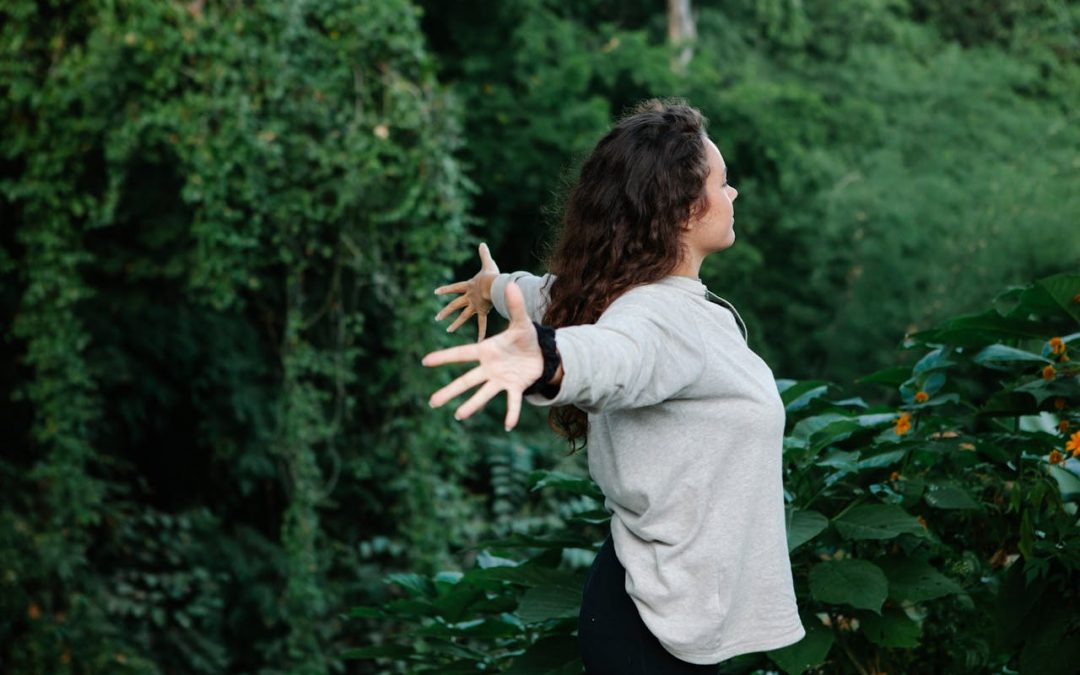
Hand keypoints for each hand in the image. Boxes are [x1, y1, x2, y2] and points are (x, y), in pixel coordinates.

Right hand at [423, 281, 541, 430]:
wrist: (541, 353)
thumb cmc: (525, 338)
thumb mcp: (522, 322)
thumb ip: (515, 306)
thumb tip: (510, 283)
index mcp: (486, 351)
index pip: (461, 354)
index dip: (444, 357)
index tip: (425, 361)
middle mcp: (489, 368)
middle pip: (466, 380)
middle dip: (449, 391)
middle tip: (432, 402)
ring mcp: (500, 380)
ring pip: (483, 394)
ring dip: (471, 405)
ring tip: (459, 416)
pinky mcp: (514, 388)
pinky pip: (511, 402)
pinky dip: (511, 413)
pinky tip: (508, 426)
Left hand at [434, 242, 498, 340]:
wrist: (493, 285)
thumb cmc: (491, 274)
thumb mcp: (488, 263)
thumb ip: (484, 254)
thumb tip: (482, 243)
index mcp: (468, 286)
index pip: (454, 288)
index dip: (445, 289)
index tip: (435, 292)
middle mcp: (469, 297)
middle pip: (454, 305)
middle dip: (446, 311)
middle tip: (437, 318)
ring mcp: (474, 305)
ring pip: (463, 316)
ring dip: (456, 323)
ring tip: (448, 330)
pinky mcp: (482, 311)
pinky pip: (481, 324)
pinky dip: (481, 333)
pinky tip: (478, 342)